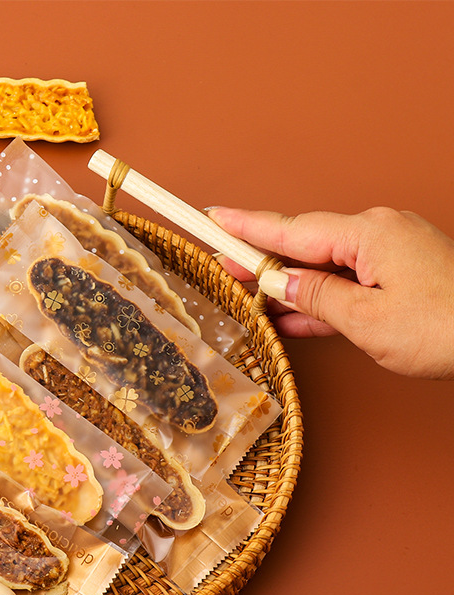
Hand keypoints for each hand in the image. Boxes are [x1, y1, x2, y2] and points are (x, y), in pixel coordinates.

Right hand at [207, 206, 453, 378]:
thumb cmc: (450, 327)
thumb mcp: (367, 320)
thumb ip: (315, 299)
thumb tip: (278, 285)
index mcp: (367, 234)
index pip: (290, 229)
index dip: (246, 227)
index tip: (213, 217)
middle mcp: (379, 234)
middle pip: (304, 244)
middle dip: (260, 256)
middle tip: (219, 262)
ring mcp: (392, 254)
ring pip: (324, 266)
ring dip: (287, 283)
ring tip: (246, 293)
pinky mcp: (402, 275)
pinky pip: (347, 282)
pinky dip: (318, 299)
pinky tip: (291, 316)